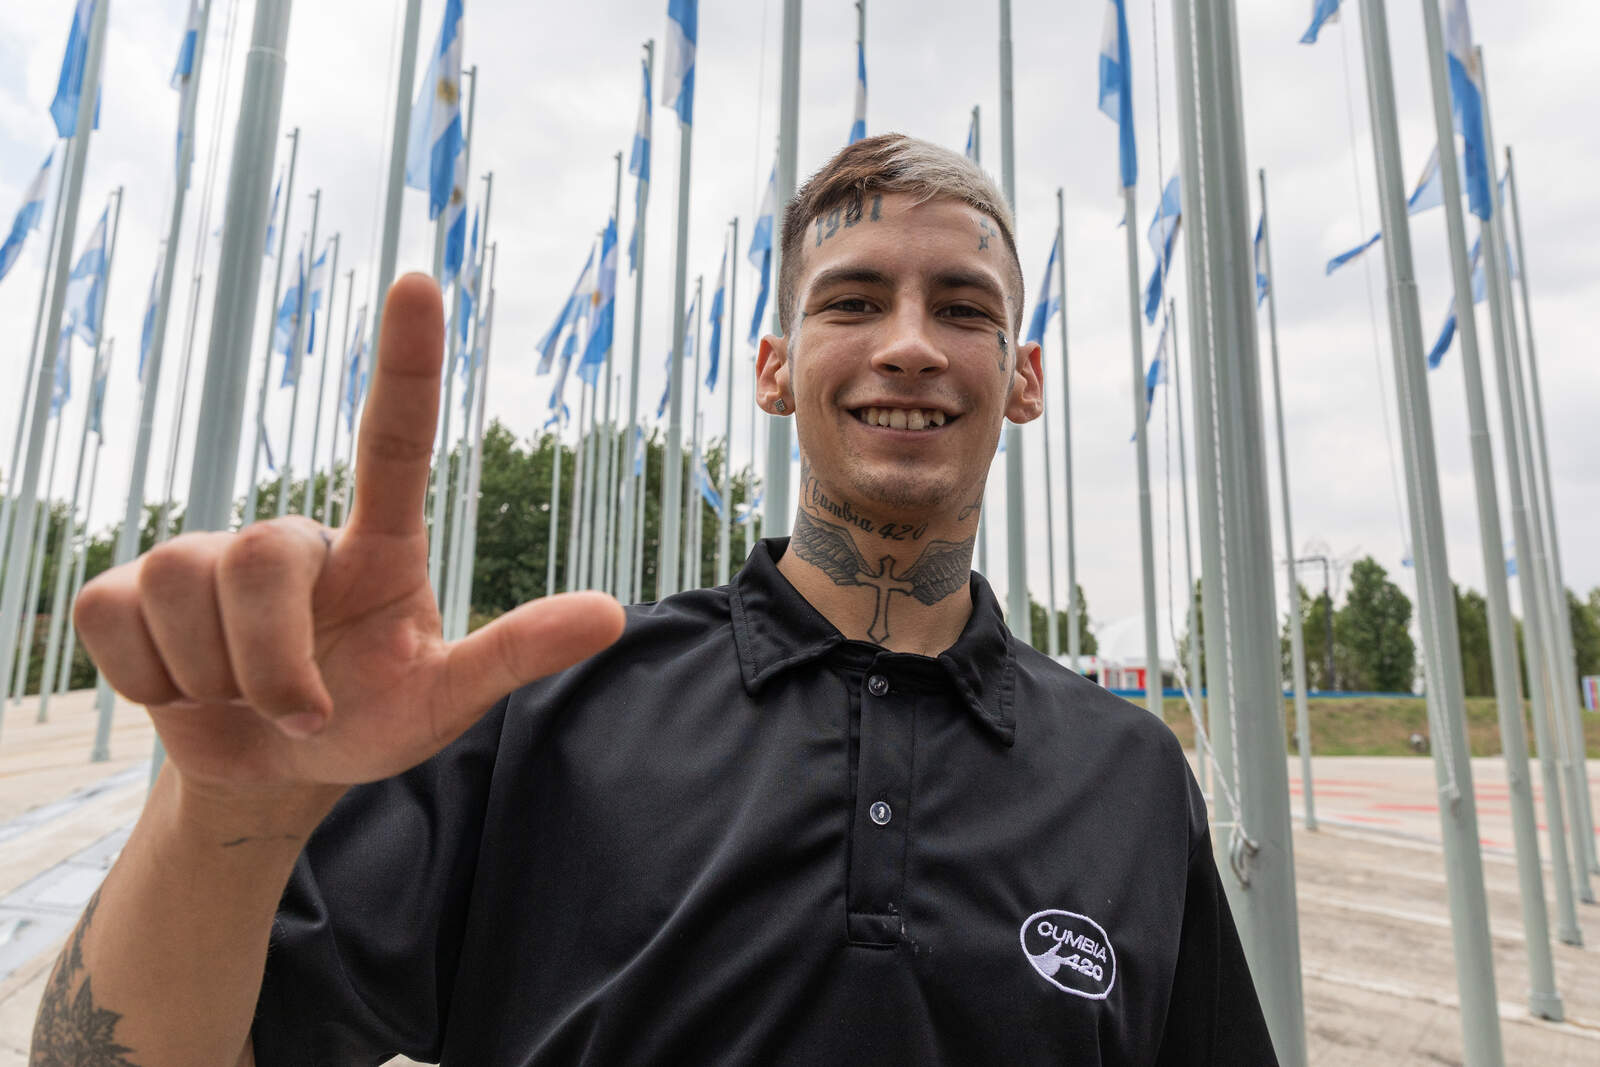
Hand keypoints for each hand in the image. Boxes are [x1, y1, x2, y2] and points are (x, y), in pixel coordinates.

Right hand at [74, 274, 624, 795]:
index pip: (392, 441)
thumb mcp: (444, 699)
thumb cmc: (368, 719)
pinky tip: (182, 688)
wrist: (272, 770)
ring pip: (181, 587)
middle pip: (261, 553)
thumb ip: (515, 653)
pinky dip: (149, 680)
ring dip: (217, 680)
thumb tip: (613, 614)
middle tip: (303, 711)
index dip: (406, 365)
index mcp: (378, 546)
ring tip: (245, 697)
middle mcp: (290, 537)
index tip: (420, 282)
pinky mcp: (125, 590)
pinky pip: (115, 620)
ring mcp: (202, 555)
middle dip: (275, 662)